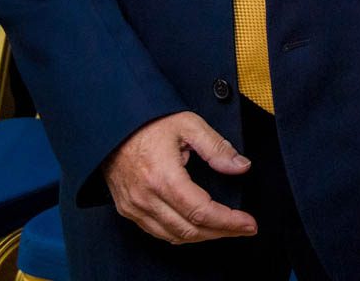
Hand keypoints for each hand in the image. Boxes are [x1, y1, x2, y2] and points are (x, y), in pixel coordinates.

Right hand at [102, 111, 254, 243]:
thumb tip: (241, 166)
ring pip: (173, 236)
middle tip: (244, 228)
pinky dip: (181, 234)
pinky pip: (157, 232)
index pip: (202, 212)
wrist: (111, 126)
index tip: (249, 224)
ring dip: (203, 237)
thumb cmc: (149, 123)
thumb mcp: (189, 125)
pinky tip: (197, 227)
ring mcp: (134, 207)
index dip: (229, 221)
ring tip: (226, 229)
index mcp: (163, 178)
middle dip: (222, 232)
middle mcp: (146, 198)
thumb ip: (216, 147)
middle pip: (190, 230)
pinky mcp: (127, 209)